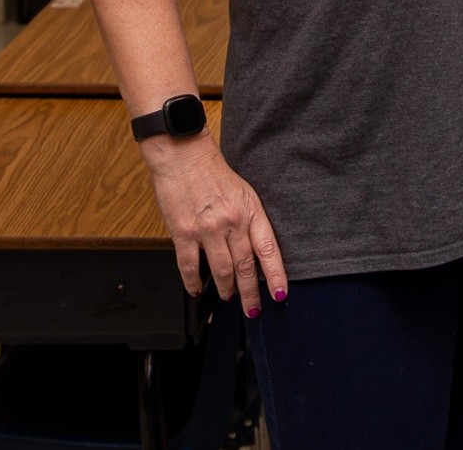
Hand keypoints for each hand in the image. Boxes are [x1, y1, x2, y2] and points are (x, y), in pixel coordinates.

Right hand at [141, 133, 287, 315]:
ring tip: (228, 297)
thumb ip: (248, 221)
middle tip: (252, 308)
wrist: (184, 155)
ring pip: (221, 271)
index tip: (279, 294)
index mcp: (250, 211)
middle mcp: (231, 222)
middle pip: (244, 267)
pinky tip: (197, 290)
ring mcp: (206, 229)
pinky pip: (190, 266)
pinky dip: (193, 282)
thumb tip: (252, 251)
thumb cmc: (213, 172)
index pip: (268, 250)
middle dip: (250, 293)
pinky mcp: (183, 232)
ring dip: (225, 289)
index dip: (275, 276)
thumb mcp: (243, 193)